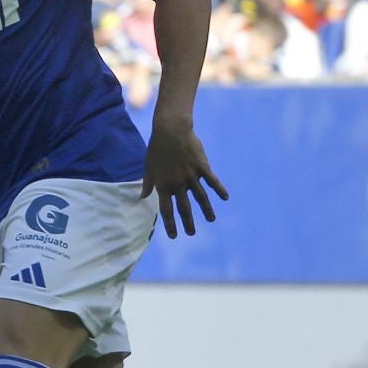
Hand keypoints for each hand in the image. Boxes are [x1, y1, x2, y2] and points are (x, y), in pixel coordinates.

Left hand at [142, 116, 228, 238]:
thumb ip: (148, 183)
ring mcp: (191, 176)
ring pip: (201, 198)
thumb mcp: (148, 167)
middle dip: (188, 222)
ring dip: (206, 210)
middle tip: (191, 233)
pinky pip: (212, 181)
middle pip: (184, 208)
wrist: (171, 131)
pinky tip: (225, 198)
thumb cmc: (157, 148)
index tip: (174, 236)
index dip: (170, 224)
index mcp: (163, 185)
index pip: (166, 210)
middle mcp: (177, 184)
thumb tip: (142, 197)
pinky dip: (219, 190)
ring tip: (211, 220)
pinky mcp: (202, 167)